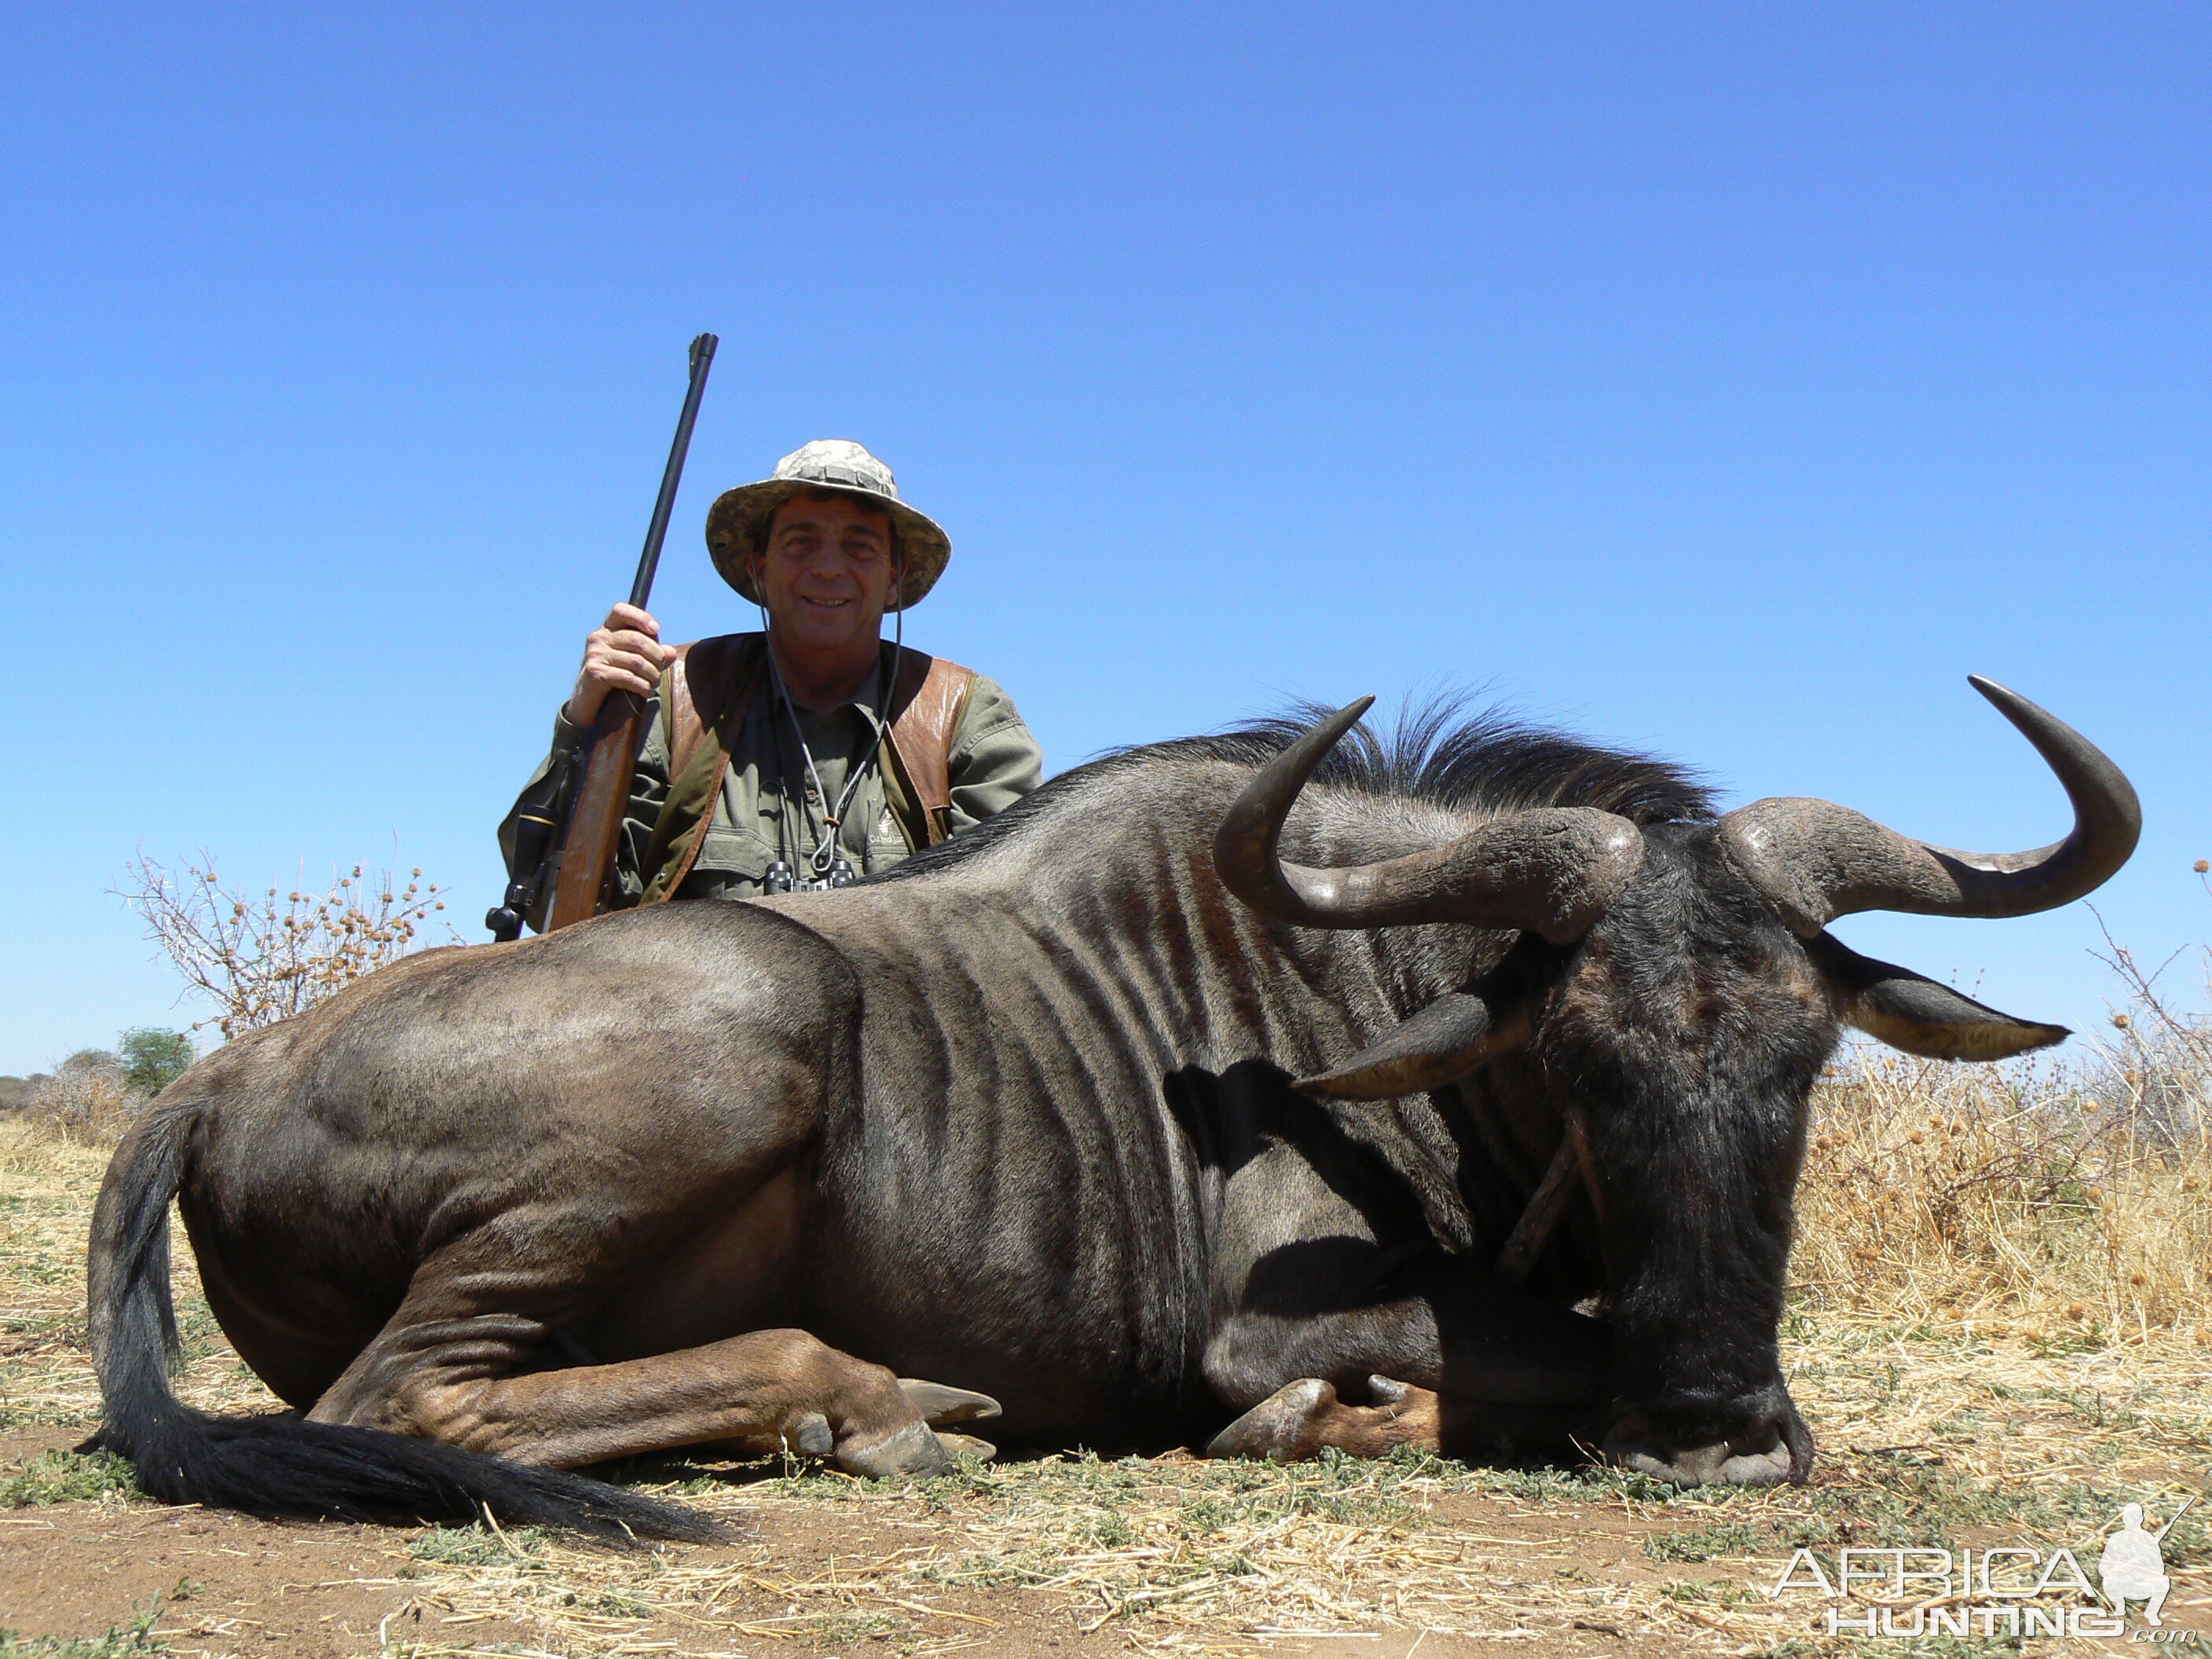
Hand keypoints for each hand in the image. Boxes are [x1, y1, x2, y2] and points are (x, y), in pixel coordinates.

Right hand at [566, 603, 675, 725]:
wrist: (589, 696)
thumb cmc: (616, 673)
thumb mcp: (636, 659)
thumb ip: (655, 653)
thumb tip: (670, 653)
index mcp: (608, 628)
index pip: (621, 610)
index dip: (640, 617)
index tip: (656, 630)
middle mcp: (599, 637)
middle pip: (637, 639)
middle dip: (656, 656)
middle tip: (661, 668)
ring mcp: (595, 654)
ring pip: (636, 661)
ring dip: (652, 675)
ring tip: (655, 683)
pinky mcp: (595, 672)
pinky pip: (627, 677)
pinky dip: (642, 686)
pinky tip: (646, 692)